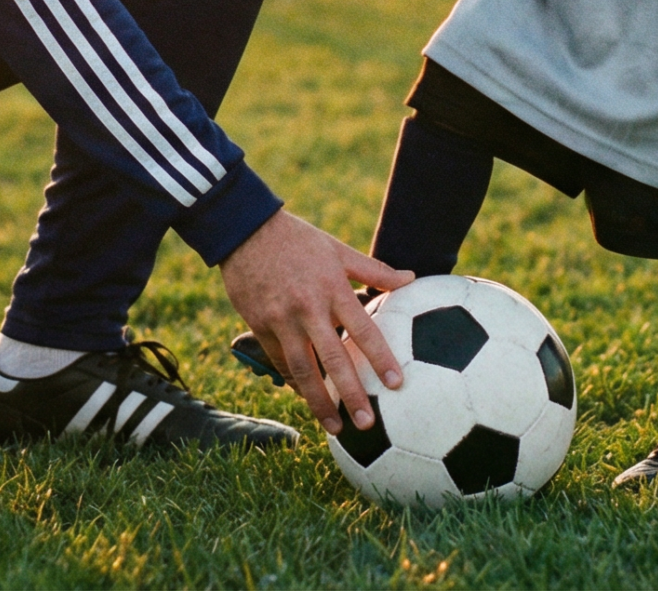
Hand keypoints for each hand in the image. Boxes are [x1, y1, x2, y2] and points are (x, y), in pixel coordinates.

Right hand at [220, 211, 411, 434]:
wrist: (245, 230)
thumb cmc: (298, 239)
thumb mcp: (337, 249)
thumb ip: (374, 269)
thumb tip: (411, 278)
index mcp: (333, 288)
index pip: (363, 330)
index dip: (380, 358)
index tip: (396, 384)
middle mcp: (308, 308)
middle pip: (333, 358)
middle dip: (352, 394)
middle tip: (367, 424)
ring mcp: (281, 320)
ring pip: (303, 369)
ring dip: (319, 402)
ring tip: (335, 428)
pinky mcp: (260, 325)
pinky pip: (280, 361)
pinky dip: (295, 383)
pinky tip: (308, 399)